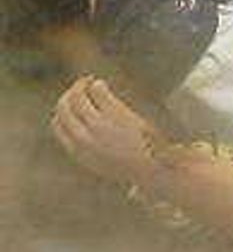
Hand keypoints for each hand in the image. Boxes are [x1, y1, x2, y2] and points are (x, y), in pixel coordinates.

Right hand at [49, 77, 167, 187]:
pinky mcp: (116, 114)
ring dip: (80, 86)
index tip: (69, 104)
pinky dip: (95, 86)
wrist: (155, 170)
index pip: (58, 126)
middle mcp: (84, 138)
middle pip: (64, 109)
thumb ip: (91, 150)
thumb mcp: (105, 163)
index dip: (62, 113)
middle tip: (77, 88)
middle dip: (68, 95)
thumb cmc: (134, 167)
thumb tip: (83, 136)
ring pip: (78, 99)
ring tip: (87, 81)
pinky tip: (99, 83)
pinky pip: (98, 94)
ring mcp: (99, 125)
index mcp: (79, 152)